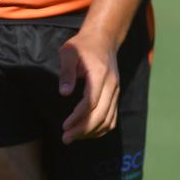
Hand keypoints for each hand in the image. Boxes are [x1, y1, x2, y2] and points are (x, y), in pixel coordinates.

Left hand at [59, 28, 120, 142]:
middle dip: (83, 130)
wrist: (103, 40)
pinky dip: (101, 128)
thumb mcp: (68, 53)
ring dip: (91, 132)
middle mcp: (111, 86)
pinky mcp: (115, 95)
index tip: (64, 126)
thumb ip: (66, 72)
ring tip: (73, 138)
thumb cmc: (81, 46)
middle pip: (101, 115)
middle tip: (66, 139)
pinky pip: (112, 117)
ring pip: (108, 119)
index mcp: (99, 75)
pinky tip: (87, 133)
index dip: (78, 117)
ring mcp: (115, 91)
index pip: (91, 102)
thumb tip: (64, 93)